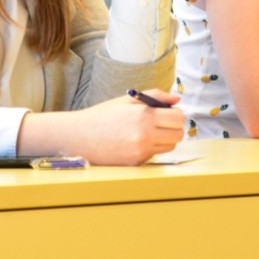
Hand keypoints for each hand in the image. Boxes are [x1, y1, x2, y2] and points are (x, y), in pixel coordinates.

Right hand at [19, 92, 184, 165]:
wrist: (79, 136)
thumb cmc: (102, 116)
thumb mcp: (127, 100)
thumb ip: (154, 96)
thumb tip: (176, 99)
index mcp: (143, 115)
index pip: (178, 117)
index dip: (176, 113)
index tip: (169, 112)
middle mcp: (145, 134)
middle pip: (178, 134)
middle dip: (174, 127)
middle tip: (162, 122)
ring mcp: (141, 150)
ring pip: (170, 146)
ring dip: (165, 139)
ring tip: (149, 131)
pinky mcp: (136, 162)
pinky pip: (155, 154)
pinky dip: (152, 148)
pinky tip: (136, 141)